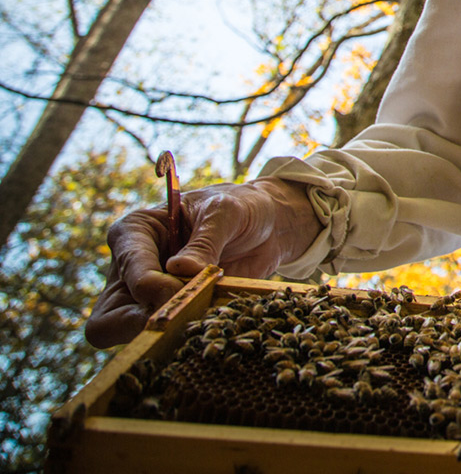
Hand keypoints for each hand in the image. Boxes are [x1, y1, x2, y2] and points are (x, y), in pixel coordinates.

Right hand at [85, 178, 318, 347]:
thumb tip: (180, 270)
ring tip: (200, 321)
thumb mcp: (225, 213)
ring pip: (132, 335)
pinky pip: (169, 337)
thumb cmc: (238, 208)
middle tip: (174, 320)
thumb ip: (204, 240)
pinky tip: (214, 326)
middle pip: (108, 317)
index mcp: (134, 233)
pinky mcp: (173, 315)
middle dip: (135, 325)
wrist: (267, 227)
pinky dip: (189, 336)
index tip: (176, 289)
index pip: (127, 266)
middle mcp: (132, 271)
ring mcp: (149, 299)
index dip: (147, 284)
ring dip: (165, 332)